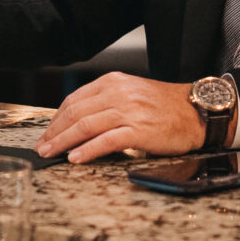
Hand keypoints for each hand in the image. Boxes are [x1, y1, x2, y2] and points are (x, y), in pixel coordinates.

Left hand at [37, 72, 206, 163]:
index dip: (56, 119)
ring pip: (86, 126)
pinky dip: (87, 150)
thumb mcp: (132, 93)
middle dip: (54, 132)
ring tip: (51, 154)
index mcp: (114, 82)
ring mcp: (129, 111)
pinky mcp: (139, 130)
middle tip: (42, 147)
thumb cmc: (166, 107)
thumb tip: (79, 121)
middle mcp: (119, 93)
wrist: (197, 112)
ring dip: (64, 142)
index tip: (47, 133)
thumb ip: (107, 101)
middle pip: (76, 113)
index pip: (75, 99)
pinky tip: (76, 158)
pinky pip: (106, 141)